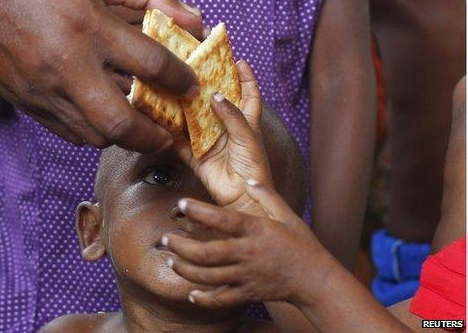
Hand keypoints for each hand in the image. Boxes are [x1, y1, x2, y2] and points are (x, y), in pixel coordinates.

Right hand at [0, 0, 201, 151]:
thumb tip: (191, 19)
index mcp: (87, 27)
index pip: (152, 65)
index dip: (181, 80)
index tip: (190, 86)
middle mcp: (67, 66)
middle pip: (121, 123)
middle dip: (152, 136)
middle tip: (168, 135)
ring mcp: (42, 90)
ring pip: (93, 135)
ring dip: (122, 137)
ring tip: (137, 127)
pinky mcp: (24, 102)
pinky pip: (66, 132)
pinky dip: (90, 132)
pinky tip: (100, 120)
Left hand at [164, 184, 331, 308]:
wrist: (316, 279)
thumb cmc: (301, 243)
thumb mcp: (287, 214)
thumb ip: (266, 195)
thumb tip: (248, 179)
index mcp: (256, 230)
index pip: (223, 219)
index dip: (199, 211)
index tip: (181, 203)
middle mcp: (247, 253)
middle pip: (206, 252)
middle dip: (180, 246)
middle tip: (164, 238)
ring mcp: (246, 275)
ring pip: (208, 276)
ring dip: (184, 269)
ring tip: (171, 260)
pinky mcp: (248, 293)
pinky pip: (221, 299)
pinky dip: (204, 299)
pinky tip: (191, 294)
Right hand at [173, 61, 271, 211]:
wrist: (241, 199)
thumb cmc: (252, 168)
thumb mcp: (247, 136)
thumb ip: (232, 115)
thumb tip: (216, 95)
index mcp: (247, 123)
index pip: (249, 94)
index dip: (246, 77)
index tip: (237, 60)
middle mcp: (227, 129)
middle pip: (216, 103)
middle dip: (207, 87)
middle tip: (194, 71)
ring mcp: (210, 142)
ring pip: (195, 120)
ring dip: (184, 108)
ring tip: (172, 89)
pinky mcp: (196, 157)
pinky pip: (180, 143)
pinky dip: (170, 134)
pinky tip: (159, 121)